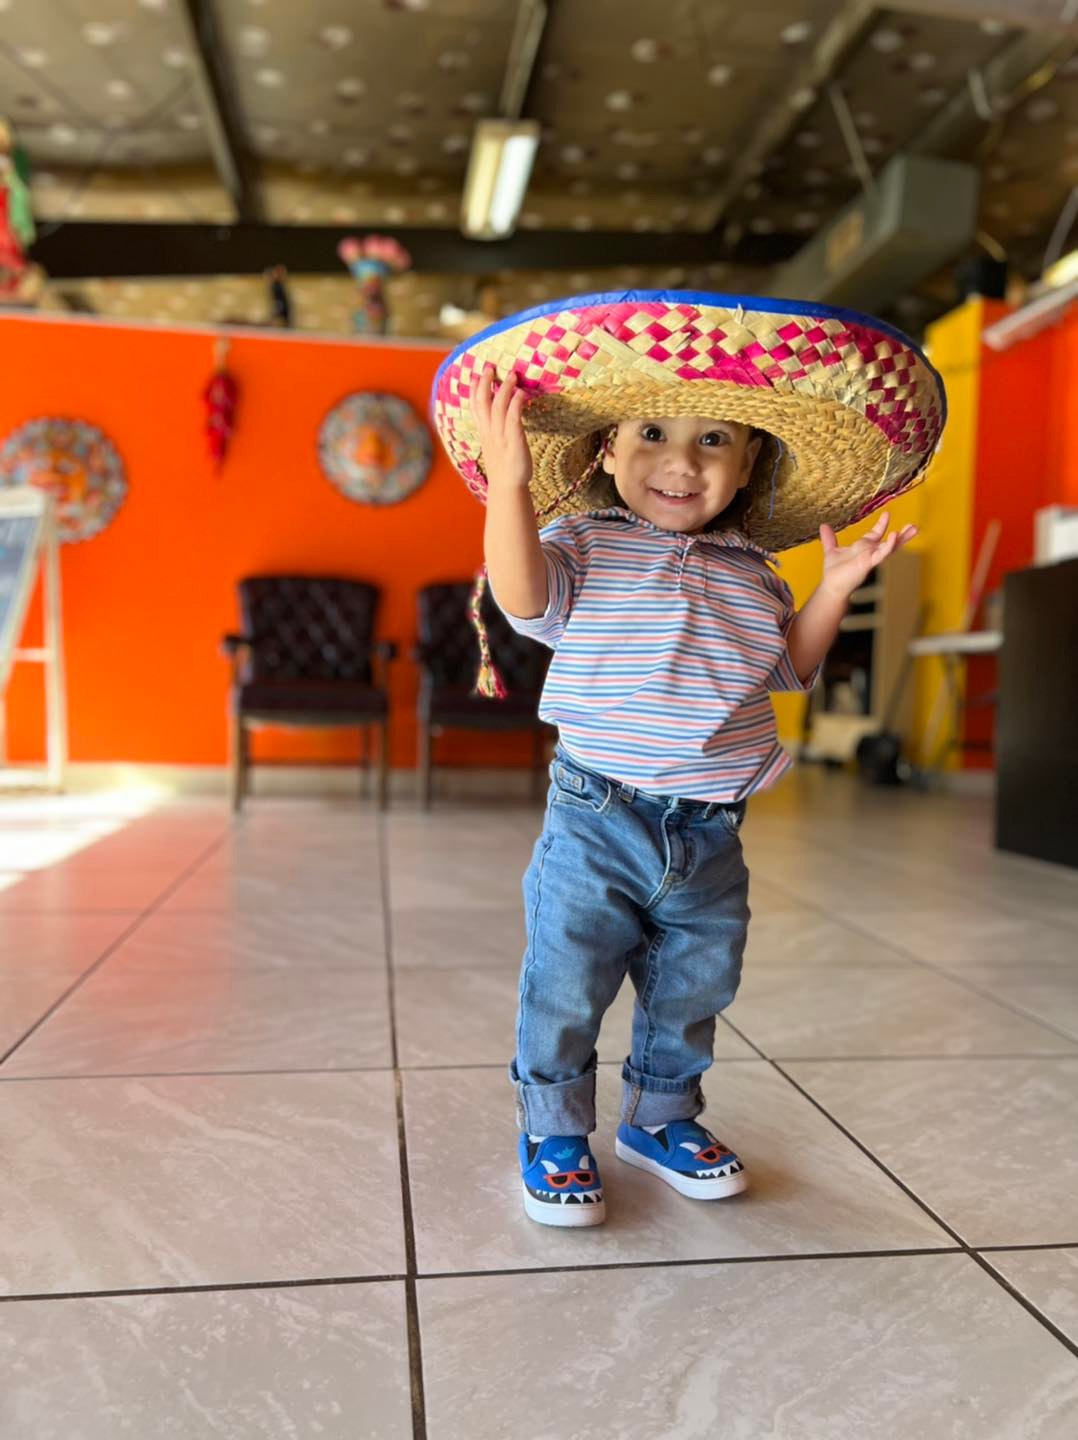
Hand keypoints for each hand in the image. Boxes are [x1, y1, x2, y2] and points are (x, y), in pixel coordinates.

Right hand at [470, 364, 531, 490]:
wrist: (508, 487)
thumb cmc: (504, 466)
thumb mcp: (495, 445)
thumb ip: (495, 429)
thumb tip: (498, 417)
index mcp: (484, 433)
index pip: (475, 407)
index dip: (473, 390)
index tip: (473, 375)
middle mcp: (490, 432)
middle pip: (483, 403)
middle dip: (484, 384)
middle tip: (489, 367)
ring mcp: (501, 437)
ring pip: (498, 408)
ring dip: (504, 389)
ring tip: (512, 375)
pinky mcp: (514, 442)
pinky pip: (513, 419)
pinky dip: (515, 404)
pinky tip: (520, 393)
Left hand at [819, 510, 917, 598]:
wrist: (831, 585)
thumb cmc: (834, 571)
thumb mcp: (831, 550)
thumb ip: (829, 538)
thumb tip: (823, 526)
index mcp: (863, 547)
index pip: (876, 533)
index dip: (882, 524)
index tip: (887, 513)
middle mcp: (870, 552)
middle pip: (890, 541)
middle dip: (903, 534)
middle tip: (914, 526)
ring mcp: (871, 557)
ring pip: (890, 546)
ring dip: (901, 538)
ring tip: (913, 529)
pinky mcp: (869, 563)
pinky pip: (881, 554)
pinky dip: (888, 545)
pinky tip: (894, 536)